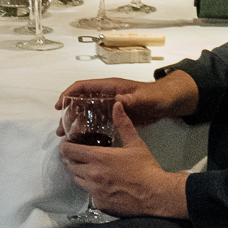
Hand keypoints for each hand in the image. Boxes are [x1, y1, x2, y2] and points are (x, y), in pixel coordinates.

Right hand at [57, 72, 197, 128]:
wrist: (168, 103)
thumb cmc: (156, 96)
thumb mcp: (146, 98)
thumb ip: (133, 99)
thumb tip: (118, 100)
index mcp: (110, 87)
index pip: (83, 87)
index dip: (69, 94)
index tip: (59, 106)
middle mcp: (106, 95)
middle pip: (80, 102)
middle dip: (68, 114)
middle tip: (61, 130)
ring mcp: (109, 106)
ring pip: (86, 113)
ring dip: (76, 123)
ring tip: (67, 137)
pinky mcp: (114, 116)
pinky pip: (96, 121)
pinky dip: (87, 129)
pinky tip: (84, 140)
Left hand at [61, 100, 189, 216]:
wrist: (157, 194)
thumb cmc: (146, 168)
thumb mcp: (135, 143)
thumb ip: (123, 124)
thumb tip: (117, 105)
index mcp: (98, 157)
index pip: (68, 151)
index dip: (65, 147)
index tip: (68, 145)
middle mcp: (92, 174)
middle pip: (70, 165)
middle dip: (72, 160)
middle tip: (80, 157)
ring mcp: (94, 191)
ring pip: (77, 180)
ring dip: (80, 174)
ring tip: (90, 170)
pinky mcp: (100, 204)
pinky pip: (88, 195)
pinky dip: (91, 189)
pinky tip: (101, 186)